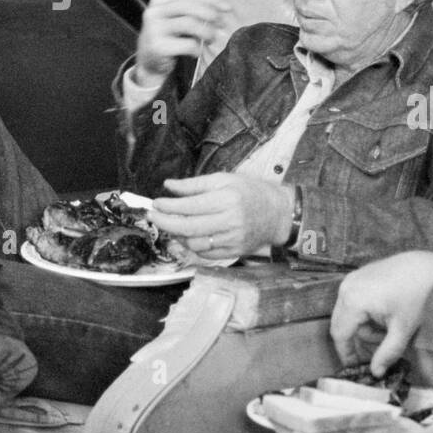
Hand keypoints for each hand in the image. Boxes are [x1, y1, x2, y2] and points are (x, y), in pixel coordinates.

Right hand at [134, 0, 231, 87]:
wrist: (150, 62)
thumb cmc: (170, 38)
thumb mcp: (179, 19)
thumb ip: (196, 10)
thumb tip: (225, 7)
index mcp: (160, 0)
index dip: (211, 0)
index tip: (228, 8)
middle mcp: (154, 12)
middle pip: (189, 6)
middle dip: (210, 14)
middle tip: (222, 24)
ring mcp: (154, 29)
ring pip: (189, 23)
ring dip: (207, 32)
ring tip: (212, 39)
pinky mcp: (158, 47)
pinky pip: (188, 44)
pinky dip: (198, 48)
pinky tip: (197, 52)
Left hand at [147, 172, 291, 258]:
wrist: (278, 213)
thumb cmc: (250, 192)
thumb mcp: (224, 179)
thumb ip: (195, 184)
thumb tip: (168, 186)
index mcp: (227, 199)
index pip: (189, 206)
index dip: (168, 206)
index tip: (156, 203)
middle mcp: (230, 221)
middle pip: (187, 227)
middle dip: (165, 222)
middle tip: (153, 217)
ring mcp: (232, 239)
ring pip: (194, 243)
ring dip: (178, 235)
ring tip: (174, 225)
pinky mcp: (234, 251)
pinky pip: (205, 253)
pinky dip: (193, 245)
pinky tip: (190, 235)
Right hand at [330, 252, 432, 375]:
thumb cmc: (419, 296)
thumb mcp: (402, 330)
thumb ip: (387, 354)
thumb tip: (376, 373)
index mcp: (353, 300)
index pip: (340, 335)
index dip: (347, 354)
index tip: (358, 367)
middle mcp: (348, 286)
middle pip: (344, 323)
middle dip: (362, 339)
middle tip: (383, 347)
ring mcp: (355, 276)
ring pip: (351, 312)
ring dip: (368, 325)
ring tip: (392, 327)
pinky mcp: (364, 272)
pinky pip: (358, 299)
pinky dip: (370, 311)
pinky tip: (390, 313)